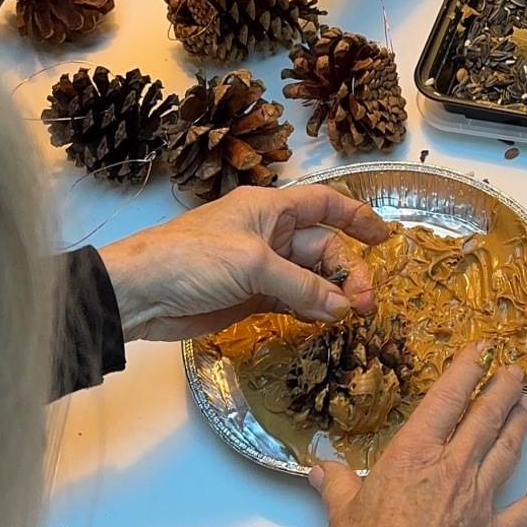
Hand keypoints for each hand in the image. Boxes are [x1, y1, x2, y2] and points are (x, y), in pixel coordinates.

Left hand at [98, 184, 389, 339]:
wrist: (140, 294)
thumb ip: (302, 286)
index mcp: (269, 209)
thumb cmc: (191, 259)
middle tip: (363, 305)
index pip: (325, 203)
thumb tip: (343, 308)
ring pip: (311, 279)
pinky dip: (311, 312)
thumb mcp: (253, 265)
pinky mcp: (250, 298)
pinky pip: (293, 302)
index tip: (385, 237)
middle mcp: (269, 234)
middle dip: (348, 273)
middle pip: (324, 248)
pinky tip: (325, 323)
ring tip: (350, 318)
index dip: (357, 216)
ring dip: (333, 296)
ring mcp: (261, 268)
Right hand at [312, 347, 526, 526]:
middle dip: (503, 391)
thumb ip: (337, 483)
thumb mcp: (341, 514)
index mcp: (414, 457)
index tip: (482, 352)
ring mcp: (479, 504)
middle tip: (516, 372)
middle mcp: (453, 472)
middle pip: (487, 420)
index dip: (467, 371)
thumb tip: (320, 466)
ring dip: (520, 427)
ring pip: (508, 454)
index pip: (446, 401)